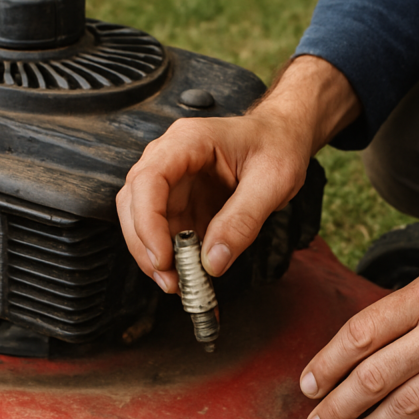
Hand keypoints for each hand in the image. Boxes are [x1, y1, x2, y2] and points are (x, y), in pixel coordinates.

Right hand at [116, 56, 359, 291]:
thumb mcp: (272, 181)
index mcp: (189, 141)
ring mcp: (172, 179)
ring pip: (142, 219)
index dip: (147, 221)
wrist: (283, 135)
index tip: (163, 257)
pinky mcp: (179, 199)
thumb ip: (243, 220)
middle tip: (170, 280)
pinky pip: (164, 229)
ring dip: (154, 254)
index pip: (149, 179)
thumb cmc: (277, 146)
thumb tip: (213, 261)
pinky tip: (187, 273)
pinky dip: (171, 255)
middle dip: (145, 245)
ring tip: (178, 283)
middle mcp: (170, 157)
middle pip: (135, 202)